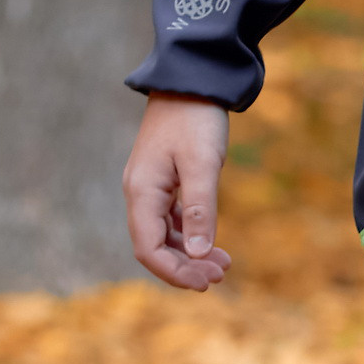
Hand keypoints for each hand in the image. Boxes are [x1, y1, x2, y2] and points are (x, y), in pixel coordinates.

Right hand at [124, 94, 232, 291]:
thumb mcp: (202, 164)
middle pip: (155, 246)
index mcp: (142, 192)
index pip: (149, 249)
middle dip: (185, 267)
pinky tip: (211, 242)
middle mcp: (140, 193)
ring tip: (223, 265)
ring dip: (190, 253)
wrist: (191, 80)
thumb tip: (196, 254)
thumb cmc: (196, 119)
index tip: (205, 284)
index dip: (174, 273)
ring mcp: (151, 187)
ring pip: (164, 234)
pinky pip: (171, 218)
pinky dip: (190, 234)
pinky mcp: (164, 180)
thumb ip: (200, 209)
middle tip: (220, 277)